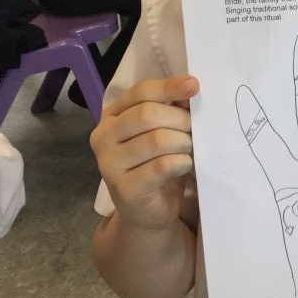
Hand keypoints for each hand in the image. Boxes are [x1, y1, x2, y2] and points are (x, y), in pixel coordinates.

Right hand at [90, 76, 196, 230]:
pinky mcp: (124, 189)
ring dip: (183, 142)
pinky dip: (182, 162)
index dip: (169, 87)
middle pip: (148, 114)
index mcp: (111, 116)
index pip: (140, 92)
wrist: (146, 211)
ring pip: (157, 139)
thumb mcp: (162, 130)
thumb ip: (170, 108)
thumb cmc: (156, 165)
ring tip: (189, 149)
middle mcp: (102, 136)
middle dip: (180, 119)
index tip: (194, 85)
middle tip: (195, 130)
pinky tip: (184, 165)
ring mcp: (109, 164)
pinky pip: (162, 166)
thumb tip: (190, 87)